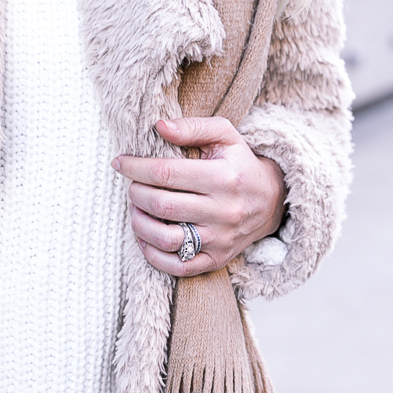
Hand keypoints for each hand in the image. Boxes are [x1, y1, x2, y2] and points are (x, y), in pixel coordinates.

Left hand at [112, 117, 286, 276]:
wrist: (272, 201)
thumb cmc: (240, 164)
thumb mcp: (225, 136)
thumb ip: (193, 127)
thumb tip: (159, 126)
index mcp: (224, 177)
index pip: (166, 173)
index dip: (135, 168)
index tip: (120, 163)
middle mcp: (224, 210)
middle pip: (162, 205)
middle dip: (136, 194)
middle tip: (133, 187)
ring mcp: (221, 239)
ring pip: (166, 239)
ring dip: (140, 225)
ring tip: (136, 211)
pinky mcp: (217, 260)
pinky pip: (177, 267)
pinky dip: (153, 255)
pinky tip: (146, 238)